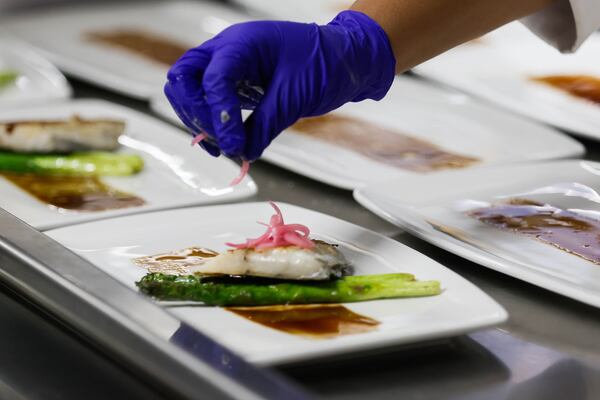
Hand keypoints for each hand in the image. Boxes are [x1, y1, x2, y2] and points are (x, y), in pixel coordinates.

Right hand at [164, 10, 395, 159]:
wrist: (344, 59)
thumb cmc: (325, 63)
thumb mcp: (295, 97)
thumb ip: (265, 125)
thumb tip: (245, 151)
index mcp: (243, 44)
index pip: (213, 78)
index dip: (219, 115)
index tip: (232, 144)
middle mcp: (228, 50)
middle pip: (183, 78)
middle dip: (196, 113)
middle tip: (219, 141)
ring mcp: (228, 65)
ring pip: (189, 90)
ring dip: (199, 121)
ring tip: (222, 146)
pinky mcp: (234, 83)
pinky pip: (208, 100)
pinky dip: (211, 122)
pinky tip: (225, 142)